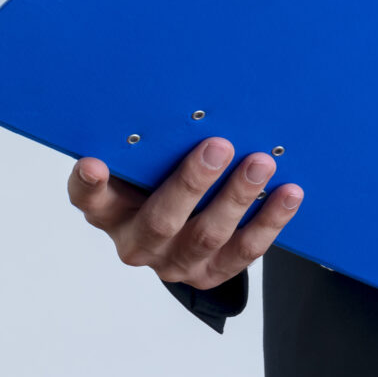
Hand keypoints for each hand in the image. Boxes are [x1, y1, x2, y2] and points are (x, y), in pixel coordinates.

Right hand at [66, 136, 301, 290]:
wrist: (180, 234)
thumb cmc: (157, 182)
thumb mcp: (141, 165)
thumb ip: (147, 145)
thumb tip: (180, 102)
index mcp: (109, 210)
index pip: (89, 198)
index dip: (88, 184)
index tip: (93, 163)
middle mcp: (137, 242)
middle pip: (162, 219)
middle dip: (192, 183)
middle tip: (218, 146)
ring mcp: (174, 262)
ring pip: (207, 236)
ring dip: (237, 198)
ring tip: (260, 165)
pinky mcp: (210, 274)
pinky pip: (244, 251)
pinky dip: (269, 222)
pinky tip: (288, 194)